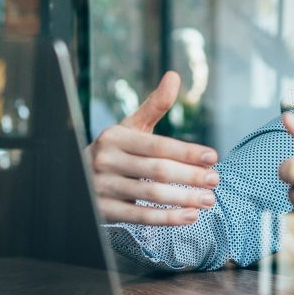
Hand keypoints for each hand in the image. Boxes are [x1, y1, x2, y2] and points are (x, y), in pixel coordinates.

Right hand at [87, 72, 219, 225]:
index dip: (187, 152)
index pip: (158, 145)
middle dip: (190, 176)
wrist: (77, 177)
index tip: (213, 158)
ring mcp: (103, 186)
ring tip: (208, 200)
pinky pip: (139, 217)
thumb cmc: (116, 150)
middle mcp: (106, 160)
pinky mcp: (103, 210)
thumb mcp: (130, 127)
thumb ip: (154, 106)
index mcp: (115, 137)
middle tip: (216, 181)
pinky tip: (189, 217)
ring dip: (183, 198)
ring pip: (150, 194)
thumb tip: (174, 76)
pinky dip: (166, 219)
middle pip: (157, 170)